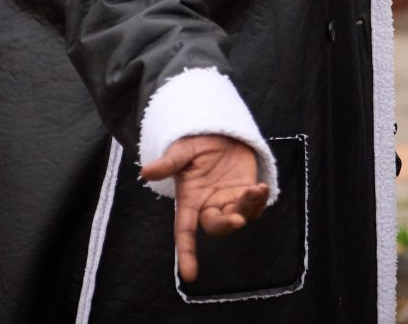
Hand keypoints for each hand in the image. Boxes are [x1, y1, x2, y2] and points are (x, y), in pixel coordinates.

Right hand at [138, 134, 270, 283]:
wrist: (219, 131)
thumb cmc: (196, 143)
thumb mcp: (182, 151)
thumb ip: (168, 163)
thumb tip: (145, 172)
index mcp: (189, 200)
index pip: (184, 232)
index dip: (186, 253)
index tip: (189, 276)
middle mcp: (209, 205)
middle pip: (216, 227)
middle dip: (226, 225)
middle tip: (236, 219)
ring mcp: (229, 200)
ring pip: (239, 217)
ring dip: (247, 208)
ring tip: (255, 189)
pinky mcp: (246, 191)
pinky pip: (255, 206)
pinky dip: (260, 201)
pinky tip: (262, 188)